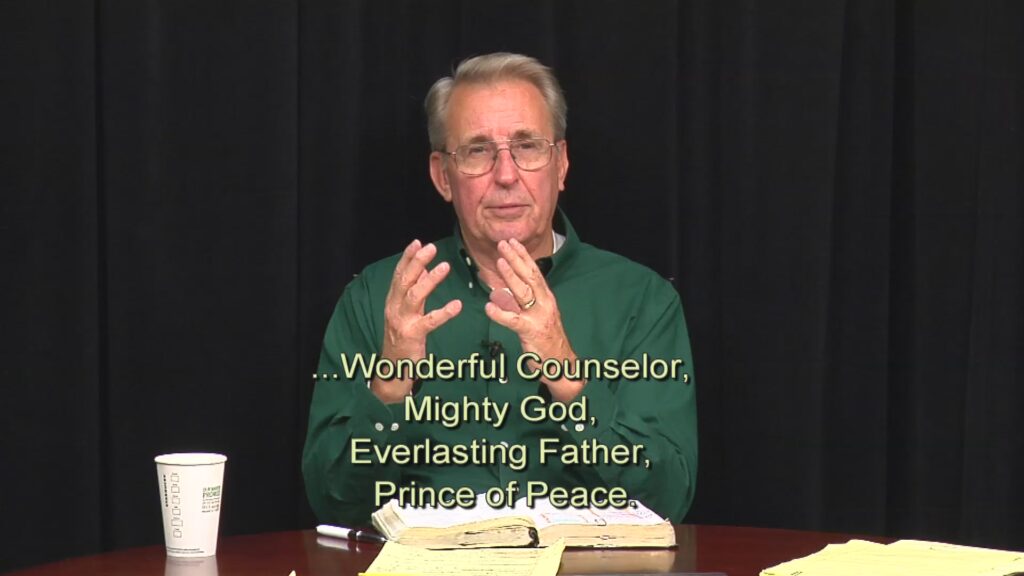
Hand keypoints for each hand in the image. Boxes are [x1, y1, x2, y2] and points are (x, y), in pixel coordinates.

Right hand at [374, 239, 461, 402]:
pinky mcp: (412, 336)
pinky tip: (457, 305)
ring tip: (445, 266)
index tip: (417, 242)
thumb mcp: (405, 312)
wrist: (392, 369)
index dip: (407, 258)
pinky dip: (444, 312)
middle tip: (430, 248)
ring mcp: (402, 322)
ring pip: (414, 296)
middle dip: (417, 262)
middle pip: (404, 281)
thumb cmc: (402, 338)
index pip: (399, 275)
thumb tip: (421, 269)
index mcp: (392, 301)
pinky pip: (430, 322)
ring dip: (429, 280)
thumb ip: (413, 292)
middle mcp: (394, 308)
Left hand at [485, 238, 583, 401]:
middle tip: (503, 244)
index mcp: (546, 298)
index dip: (523, 256)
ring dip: (510, 276)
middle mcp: (545, 303)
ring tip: (498, 262)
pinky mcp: (531, 332)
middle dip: (515, 259)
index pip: (534, 272)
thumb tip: (497, 291)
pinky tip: (488, 307)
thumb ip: (517, 304)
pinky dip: (500, 313)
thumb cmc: (546, 339)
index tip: (513, 242)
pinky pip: (513, 320)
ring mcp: (538, 317)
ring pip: (523, 293)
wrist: (562, 364)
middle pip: (529, 276)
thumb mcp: (534, 316)